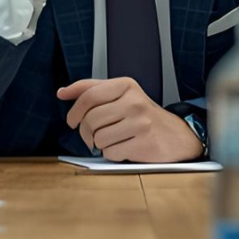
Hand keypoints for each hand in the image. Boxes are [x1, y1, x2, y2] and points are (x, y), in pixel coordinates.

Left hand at [57, 78, 200, 162]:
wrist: (176, 135)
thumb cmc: (143, 115)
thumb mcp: (121, 94)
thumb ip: (92, 90)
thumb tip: (63, 92)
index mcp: (126, 85)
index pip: (89, 95)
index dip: (74, 111)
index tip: (71, 120)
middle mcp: (134, 101)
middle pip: (90, 120)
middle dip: (86, 132)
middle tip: (92, 135)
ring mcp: (140, 122)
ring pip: (98, 138)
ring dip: (100, 144)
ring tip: (112, 139)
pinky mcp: (143, 143)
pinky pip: (110, 153)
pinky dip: (112, 153)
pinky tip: (123, 146)